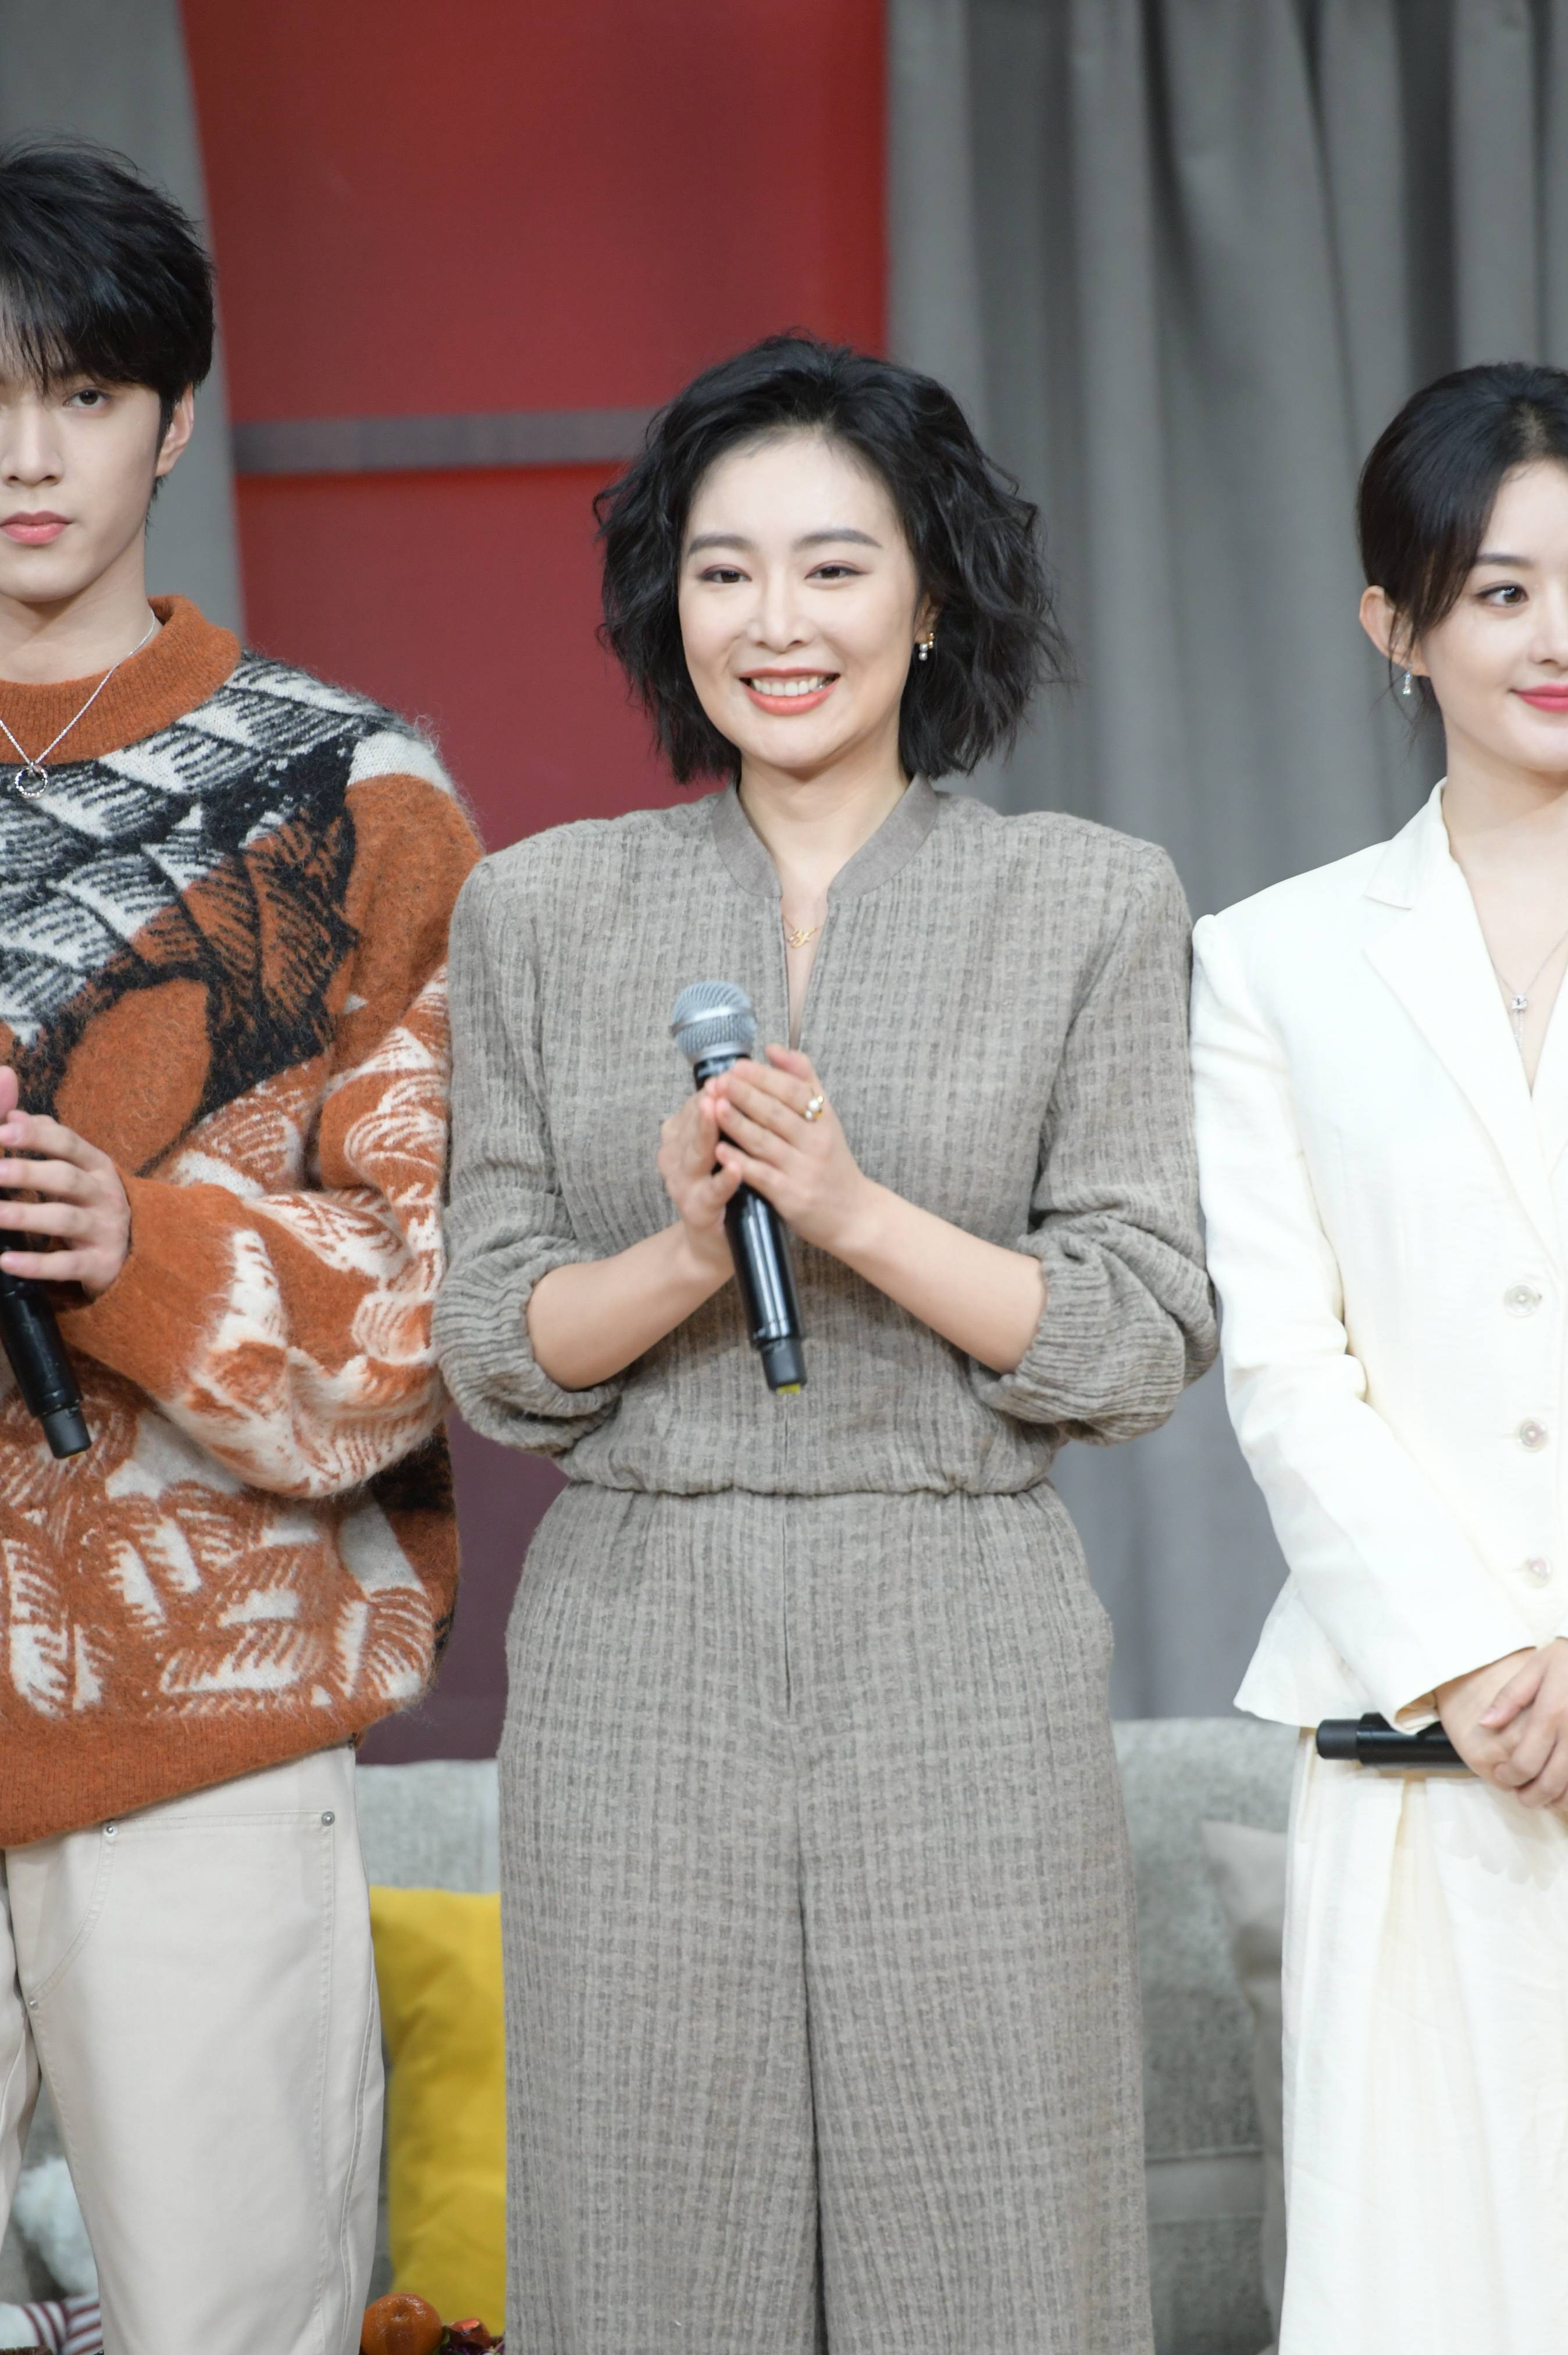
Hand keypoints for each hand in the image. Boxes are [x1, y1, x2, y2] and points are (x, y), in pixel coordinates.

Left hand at [0, 1063, 130, 1296]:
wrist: (131, 1252)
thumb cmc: (90, 1202)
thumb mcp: (77, 1168)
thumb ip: (48, 1139)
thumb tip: (14, 1115)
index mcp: (97, 1166)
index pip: (68, 1144)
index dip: (37, 1136)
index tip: (3, 1130)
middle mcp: (106, 1195)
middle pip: (67, 1179)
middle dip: (28, 1174)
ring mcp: (105, 1230)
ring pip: (65, 1220)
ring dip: (27, 1216)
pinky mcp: (100, 1264)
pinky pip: (68, 1265)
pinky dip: (37, 1264)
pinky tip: (7, 1262)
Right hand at [656, 1081, 741, 1278]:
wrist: (715, 1241)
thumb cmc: (726, 1187)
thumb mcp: (724, 1146)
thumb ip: (728, 1117)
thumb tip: (743, 1078)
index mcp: (682, 1139)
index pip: (696, 1107)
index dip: (712, 1090)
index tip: (728, 1072)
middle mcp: (676, 1159)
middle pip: (691, 1125)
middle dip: (706, 1105)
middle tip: (720, 1084)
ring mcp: (684, 1185)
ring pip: (695, 1154)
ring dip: (706, 1132)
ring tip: (720, 1112)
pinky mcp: (698, 1210)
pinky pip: (711, 1192)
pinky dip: (723, 1179)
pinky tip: (735, 1167)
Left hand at [710, 1046, 874, 1256]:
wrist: (853, 1214)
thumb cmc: (832, 1162)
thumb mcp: (826, 1118)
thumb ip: (803, 1080)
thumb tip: (773, 1048)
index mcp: (823, 1120)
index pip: (794, 1090)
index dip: (764, 1077)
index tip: (738, 1066)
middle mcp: (816, 1143)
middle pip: (776, 1113)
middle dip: (744, 1095)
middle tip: (718, 1081)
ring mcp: (803, 1170)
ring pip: (765, 1142)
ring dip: (736, 1123)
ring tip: (713, 1106)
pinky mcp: (791, 1197)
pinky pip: (761, 1176)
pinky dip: (739, 1162)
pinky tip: (719, 1149)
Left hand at [1471, 1638, 1567, 1808]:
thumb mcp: (1536, 1667)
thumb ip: (1510, 1697)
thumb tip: (1484, 1724)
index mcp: (1552, 1714)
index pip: (1525, 1762)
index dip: (1509, 1777)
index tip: (1502, 1775)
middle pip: (1549, 1783)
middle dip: (1529, 1797)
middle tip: (1519, 1794)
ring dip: (1554, 1800)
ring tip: (1541, 1796)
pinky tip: (1564, 1789)